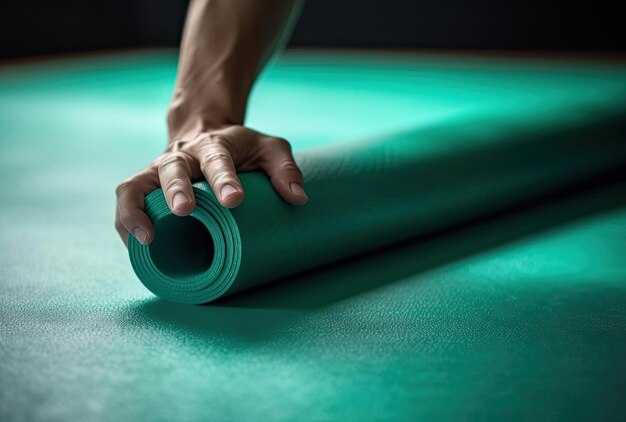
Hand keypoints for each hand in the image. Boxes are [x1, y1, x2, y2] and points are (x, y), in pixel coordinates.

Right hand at [115, 125, 307, 245]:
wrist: (204, 130)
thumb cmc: (240, 148)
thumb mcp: (268, 148)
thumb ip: (284, 168)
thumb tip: (298, 198)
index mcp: (214, 146)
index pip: (218, 159)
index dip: (224, 179)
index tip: (234, 200)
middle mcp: (181, 157)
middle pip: (171, 169)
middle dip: (176, 189)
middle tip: (184, 210)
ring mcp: (157, 173)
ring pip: (134, 186)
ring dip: (135, 211)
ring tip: (146, 238)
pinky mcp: (144, 188)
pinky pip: (127, 202)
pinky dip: (125, 223)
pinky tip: (135, 246)